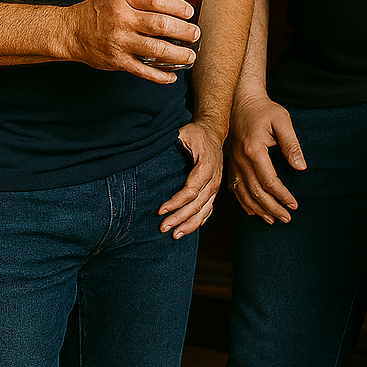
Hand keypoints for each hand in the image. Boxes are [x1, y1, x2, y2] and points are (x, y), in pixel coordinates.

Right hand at [58, 0, 198, 83]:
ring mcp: (120, 42)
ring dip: (178, 54)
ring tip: (190, 55)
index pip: (156, 0)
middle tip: (195, 34)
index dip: (177, 6)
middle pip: (160, 25)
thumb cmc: (98, 11)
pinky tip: (172, 76)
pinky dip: (160, 76)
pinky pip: (143, 71)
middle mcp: (122, 20)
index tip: (189, 12)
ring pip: (156, 49)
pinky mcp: (117, 61)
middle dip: (184, 31)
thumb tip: (174, 4)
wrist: (71, 31)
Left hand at [160, 119, 224, 238]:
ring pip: (204, 211)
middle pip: (197, 205)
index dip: (175, 203)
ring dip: (188, 225)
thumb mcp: (184, 133)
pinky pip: (208, 210)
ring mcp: (215, 187)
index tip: (160, 210)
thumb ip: (173, 144)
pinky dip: (198, 222)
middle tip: (162, 227)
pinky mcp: (214, 191)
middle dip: (179, 218)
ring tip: (174, 235)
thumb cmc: (196, 133)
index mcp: (206, 167)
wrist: (214, 132)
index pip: (191, 191)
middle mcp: (213, 180)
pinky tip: (186, 230)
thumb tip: (151, 151)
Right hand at [225, 92, 305, 222]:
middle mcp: (240, 159)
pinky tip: (253, 210)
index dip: (283, 195)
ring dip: (259, 210)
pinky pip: (234, 188)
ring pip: (243, 193)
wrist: (241, 100)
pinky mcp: (230, 163)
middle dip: (272, 208)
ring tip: (273, 220)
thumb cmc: (264, 110)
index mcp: (253, 149)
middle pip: (256, 192)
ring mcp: (233, 162)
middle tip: (287, 218)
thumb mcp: (282, 121)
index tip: (294, 204)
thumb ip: (291, 144)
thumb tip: (300, 167)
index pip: (269, 181)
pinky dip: (244, 202)